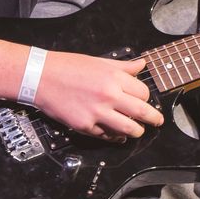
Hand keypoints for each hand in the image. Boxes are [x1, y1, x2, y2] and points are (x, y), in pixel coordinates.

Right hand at [35, 52, 165, 139]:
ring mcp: (97, 113)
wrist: (40, 77)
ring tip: (138, 131)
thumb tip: (142, 64)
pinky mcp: (85, 126)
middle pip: (142, 112)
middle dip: (154, 119)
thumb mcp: (98, 61)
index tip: (144, 100)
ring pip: (129, 128)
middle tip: (158, 121)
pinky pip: (107, 136)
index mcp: (114, 77)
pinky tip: (117, 135)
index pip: (143, 92)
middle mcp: (109, 95)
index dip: (146, 98)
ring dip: (137, 131)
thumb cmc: (68, 67)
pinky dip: (115, 137)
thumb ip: (123, 67)